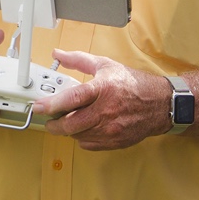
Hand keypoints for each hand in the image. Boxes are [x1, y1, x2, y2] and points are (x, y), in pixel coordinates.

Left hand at [38, 49, 170, 149]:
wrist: (160, 103)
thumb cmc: (133, 84)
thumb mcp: (105, 65)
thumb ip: (78, 60)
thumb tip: (58, 55)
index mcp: (103, 89)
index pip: (73, 98)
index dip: (52, 104)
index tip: (38, 106)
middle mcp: (106, 111)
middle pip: (71, 124)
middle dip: (54, 124)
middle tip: (48, 118)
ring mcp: (111, 129)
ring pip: (78, 136)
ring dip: (68, 130)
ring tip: (68, 119)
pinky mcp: (115, 141)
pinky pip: (89, 144)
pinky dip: (81, 137)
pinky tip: (84, 127)